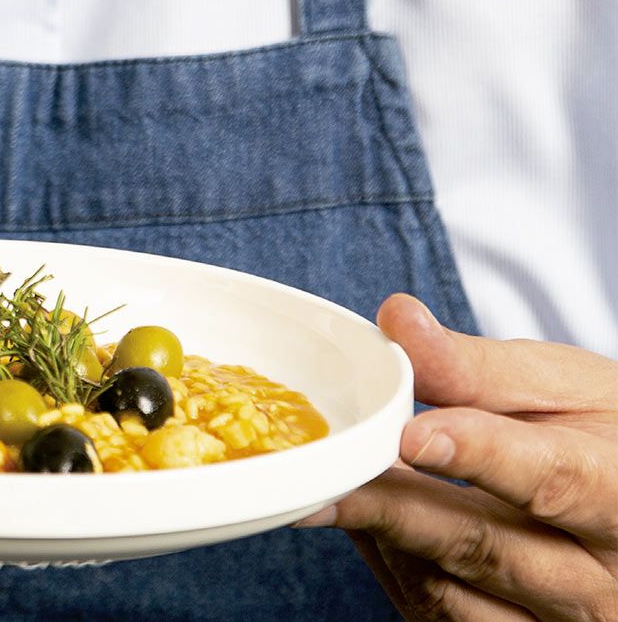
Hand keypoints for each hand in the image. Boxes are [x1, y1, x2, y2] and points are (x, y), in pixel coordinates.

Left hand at [296, 294, 617, 620]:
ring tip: (329, 488)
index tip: (413, 434)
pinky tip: (361, 519)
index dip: (480, 455)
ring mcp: (558, 621)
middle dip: (394, 506)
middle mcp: (601, 578)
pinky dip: (390, 565)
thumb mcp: (561, 387)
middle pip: (482, 544)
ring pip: (449, 590)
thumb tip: (398, 322)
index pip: (552, 479)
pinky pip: (437, 614)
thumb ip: (476, 366)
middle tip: (324, 477)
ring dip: (382, 536)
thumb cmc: (602, 434)